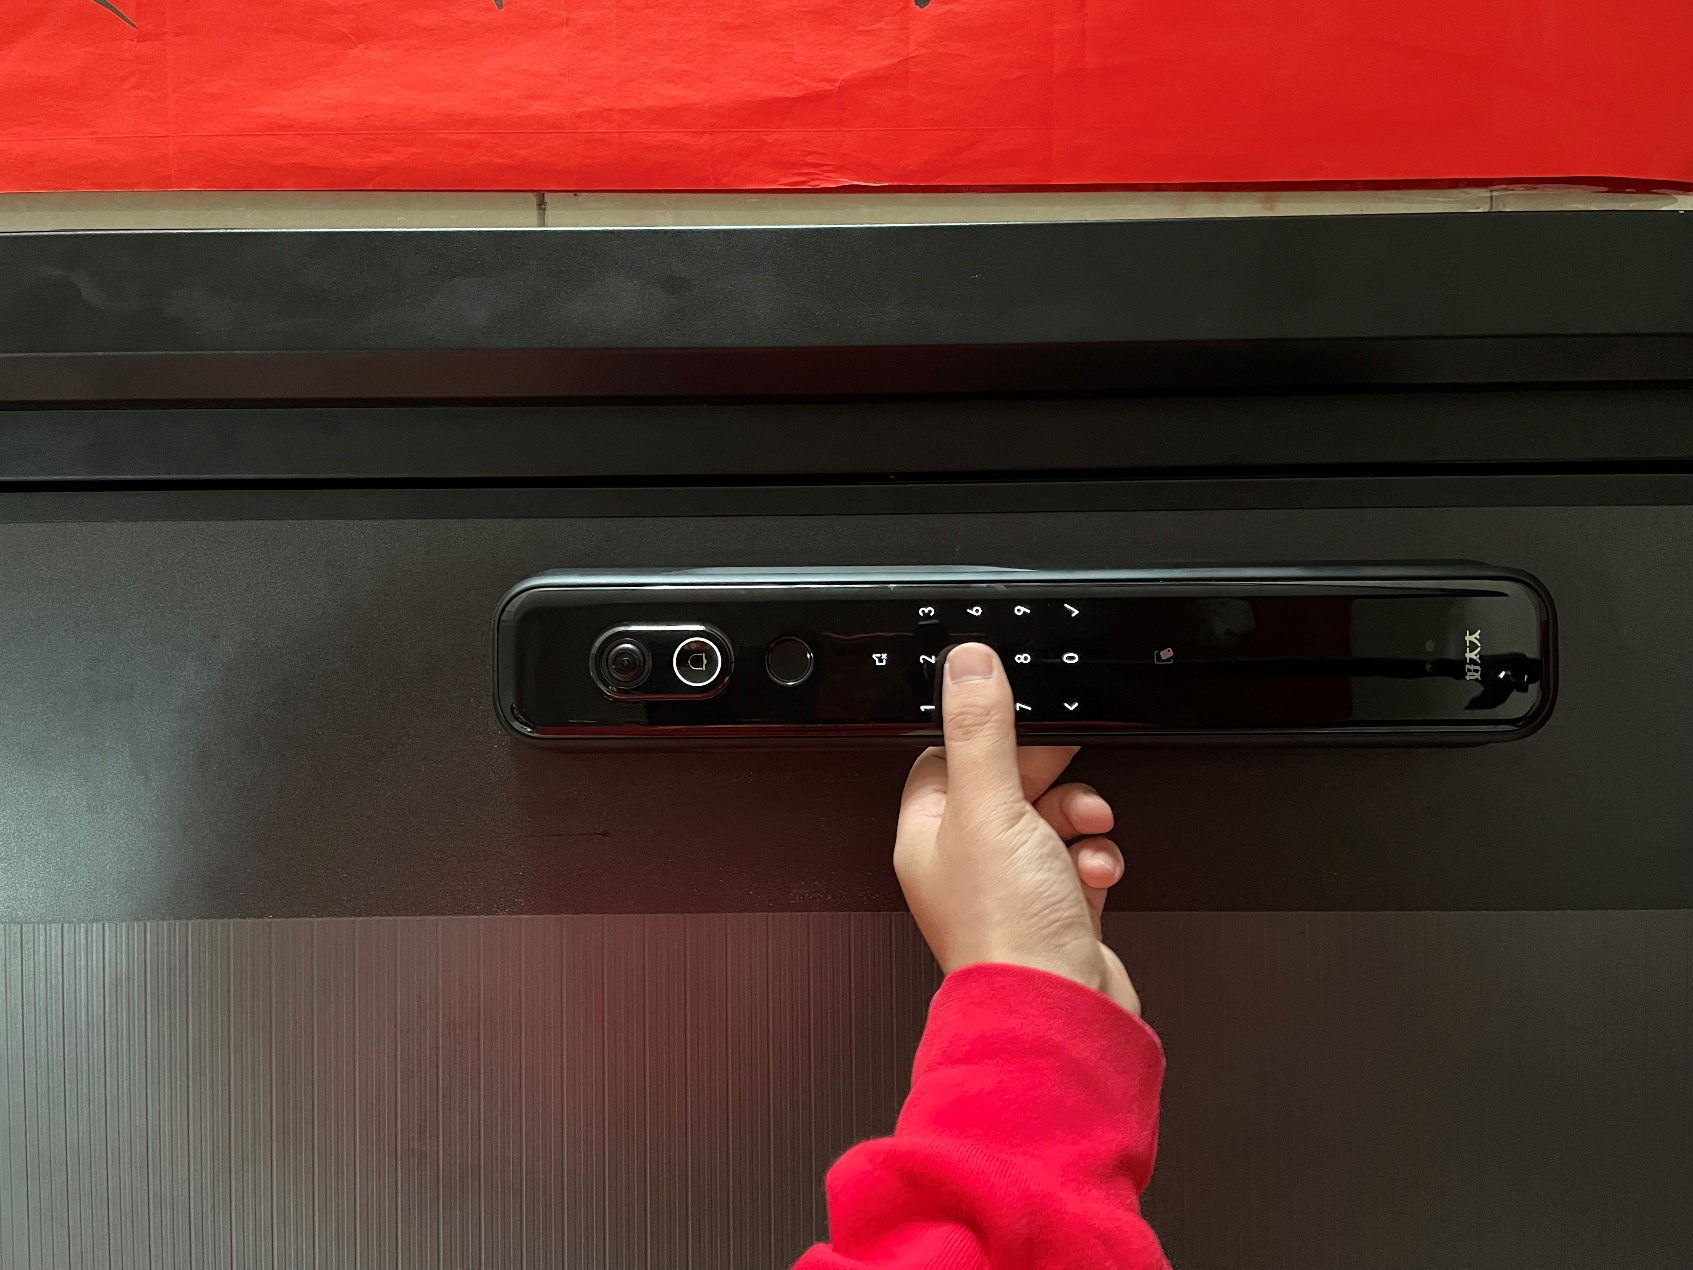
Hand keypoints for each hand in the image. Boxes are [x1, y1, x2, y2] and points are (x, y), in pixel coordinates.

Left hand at [894, 642, 1139, 1014]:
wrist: (1061, 1013)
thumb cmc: (1008, 931)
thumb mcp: (992, 806)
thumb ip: (982, 729)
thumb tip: (968, 664)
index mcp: (930, 836)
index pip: (946, 760)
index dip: (987, 738)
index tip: (1022, 723)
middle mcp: (965, 864)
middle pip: (1008, 787)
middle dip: (1049, 779)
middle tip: (1067, 780)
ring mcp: (1013, 891)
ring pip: (1051, 822)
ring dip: (1079, 817)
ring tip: (1088, 829)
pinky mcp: (1058, 913)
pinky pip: (1080, 862)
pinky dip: (1096, 859)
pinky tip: (1095, 870)